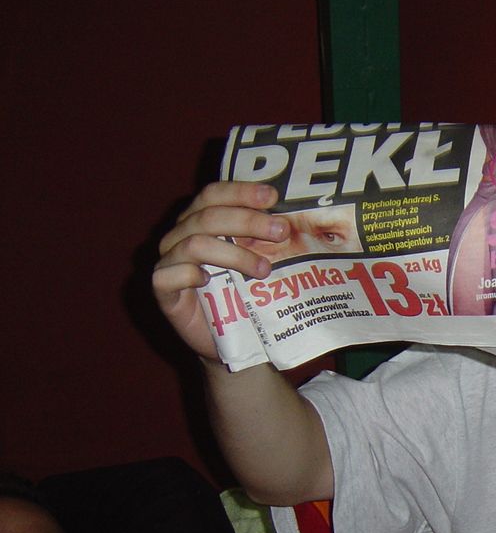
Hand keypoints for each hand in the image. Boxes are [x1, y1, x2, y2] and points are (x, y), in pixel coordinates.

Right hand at [152, 181, 285, 360]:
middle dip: (248, 221)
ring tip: (264, 270)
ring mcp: (168, 261)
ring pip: (195, 244)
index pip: (213, 194)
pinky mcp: (162, 290)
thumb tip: (296, 220)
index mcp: (200, 220)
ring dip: (234, 254)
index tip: (272, 197)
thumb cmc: (244, 294)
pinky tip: (209, 280)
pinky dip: (190, 274)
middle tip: (281, 232)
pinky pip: (169, 275)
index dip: (240, 191)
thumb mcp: (258, 261)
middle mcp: (180, 236)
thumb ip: (266, 240)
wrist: (230, 340)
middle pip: (208, 217)